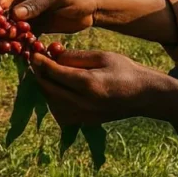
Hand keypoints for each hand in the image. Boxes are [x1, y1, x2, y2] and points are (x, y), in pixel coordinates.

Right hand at [0, 0, 99, 34]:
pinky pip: (25, 34)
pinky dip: (22, 42)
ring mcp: (32, 13)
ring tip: (6, 44)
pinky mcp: (38, 26)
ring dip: (10, 34)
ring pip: (15, 24)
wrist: (94, 10)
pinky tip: (20, 50)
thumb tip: (14, 13)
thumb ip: (37, 5)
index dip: (2, 2)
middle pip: (8, 9)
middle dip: (2, 21)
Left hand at [29, 50, 170, 125]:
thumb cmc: (126, 70)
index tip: (32, 54)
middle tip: (35, 63)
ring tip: (46, 74)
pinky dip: (55, 101)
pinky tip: (59, 89)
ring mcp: (84, 116)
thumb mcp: (103, 56)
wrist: (145, 96)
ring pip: (52, 103)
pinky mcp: (86, 122)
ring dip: (46, 88)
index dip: (40, 63)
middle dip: (39, 75)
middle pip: (49, 89)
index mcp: (88, 84)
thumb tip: (54, 54)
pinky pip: (61, 112)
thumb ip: (77, 56)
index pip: (55, 73)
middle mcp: (83, 103)